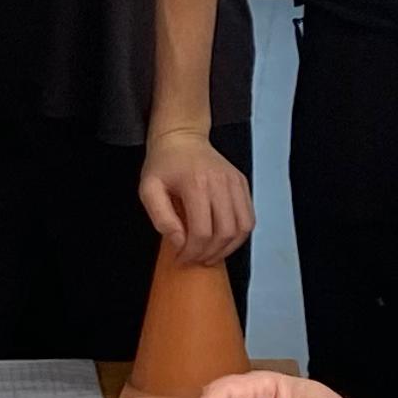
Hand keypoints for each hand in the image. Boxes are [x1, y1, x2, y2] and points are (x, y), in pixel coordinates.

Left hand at [136, 129, 252, 264]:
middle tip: (195, 259)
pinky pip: (249, 218)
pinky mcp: (242, 184)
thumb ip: (161, 218)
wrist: (182, 138)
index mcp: (196, 183)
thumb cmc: (163, 164)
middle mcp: (221, 182)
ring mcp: (235, 182)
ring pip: (242, 228)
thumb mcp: (148, 189)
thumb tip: (179, 241)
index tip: (181, 258)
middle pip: (225, 232)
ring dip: (228, 248)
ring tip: (210, 254)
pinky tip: (222, 240)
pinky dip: (239, 235)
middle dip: (210, 253)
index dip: (192, 252)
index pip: (202, 231)